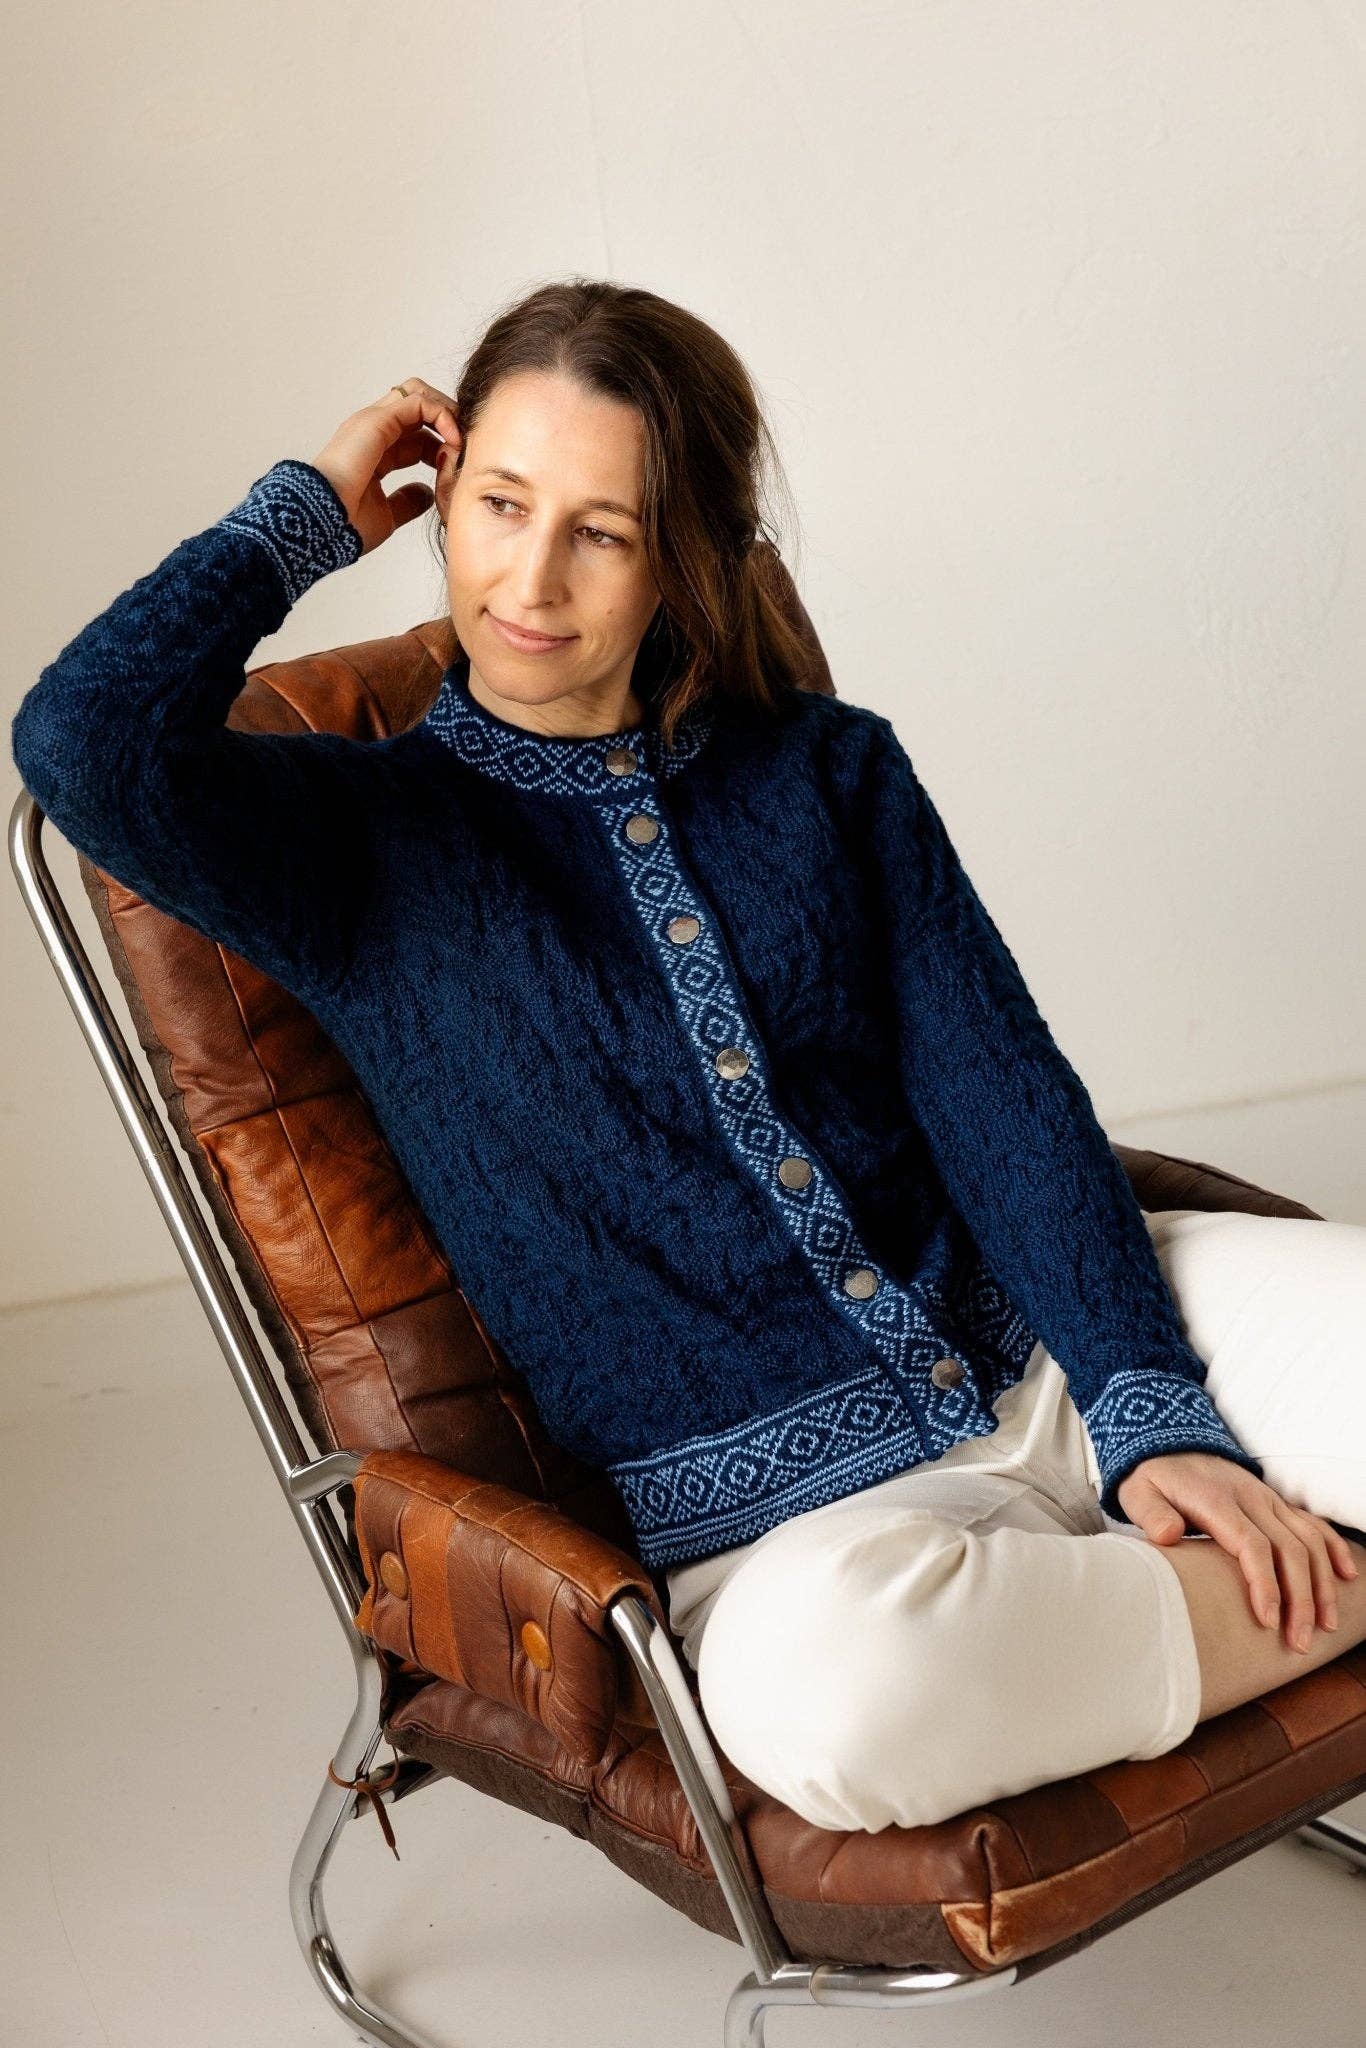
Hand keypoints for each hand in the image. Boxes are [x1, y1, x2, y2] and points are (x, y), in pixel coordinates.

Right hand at [310, 377, 462, 556]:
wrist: (325, 526)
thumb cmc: (346, 526)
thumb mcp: (387, 515)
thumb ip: (406, 501)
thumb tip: (426, 494)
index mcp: (374, 452)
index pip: (416, 435)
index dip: (442, 446)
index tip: (457, 467)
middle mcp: (372, 432)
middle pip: (419, 408)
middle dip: (448, 422)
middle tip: (465, 447)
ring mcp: (372, 422)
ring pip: (420, 395)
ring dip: (448, 414)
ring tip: (461, 441)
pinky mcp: (377, 420)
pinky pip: (420, 403)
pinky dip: (443, 415)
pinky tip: (453, 440)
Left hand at [1116, 1451, 1359, 1652]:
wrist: (1167, 1441)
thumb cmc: (1152, 1478)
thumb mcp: (1137, 1492)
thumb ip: (1150, 1513)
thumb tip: (1168, 1536)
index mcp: (1216, 1500)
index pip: (1251, 1545)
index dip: (1265, 1584)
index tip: (1269, 1621)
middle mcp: (1250, 1497)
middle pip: (1288, 1550)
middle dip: (1300, 1599)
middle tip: (1299, 1642)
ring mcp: (1267, 1498)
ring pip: (1308, 1540)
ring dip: (1322, 1584)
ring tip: (1324, 1626)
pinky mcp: (1275, 1500)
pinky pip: (1313, 1523)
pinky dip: (1333, 1548)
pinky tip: (1347, 1576)